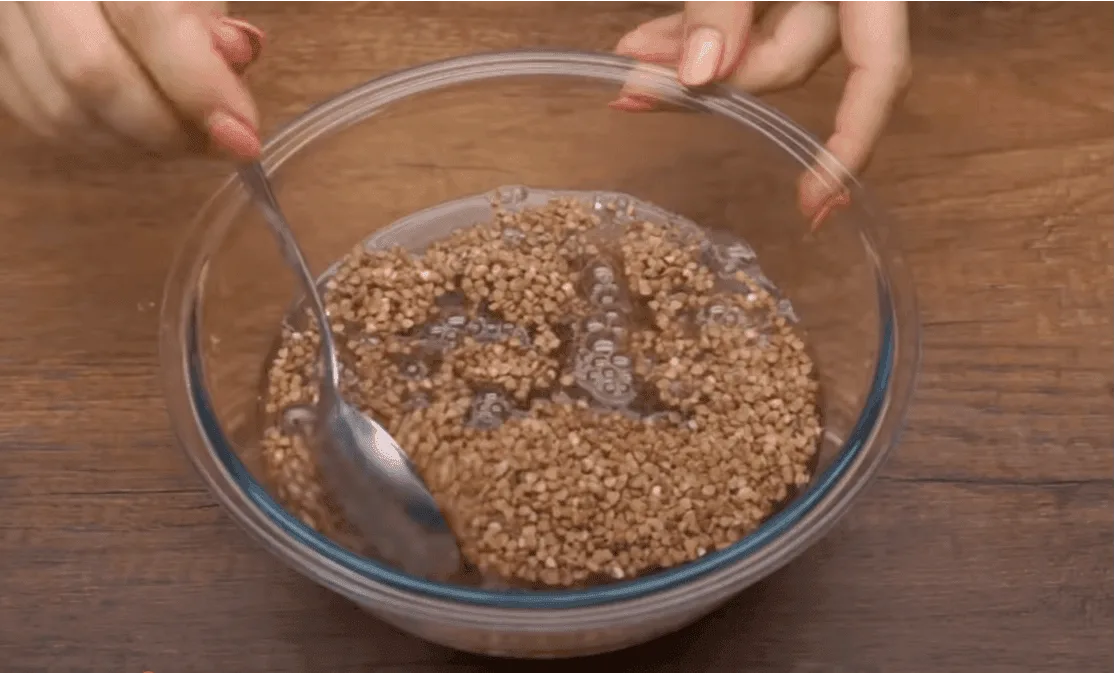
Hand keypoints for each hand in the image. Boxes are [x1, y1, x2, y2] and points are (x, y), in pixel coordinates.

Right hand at [0, 0, 264, 158]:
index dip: (199, 85)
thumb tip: (234, 57)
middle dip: (168, 128)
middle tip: (221, 144)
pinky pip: (40, 118)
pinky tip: (143, 133)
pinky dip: (102, 139)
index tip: (245, 136)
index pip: (145, 16)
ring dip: (139, 143)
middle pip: (91, 74)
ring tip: (189, 136)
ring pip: (61, 109)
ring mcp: (1, 21)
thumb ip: (205, 15)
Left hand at [612, 0, 911, 226]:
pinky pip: (750, 15)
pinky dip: (704, 31)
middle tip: (637, 90)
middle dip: (716, 85)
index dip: (850, 144)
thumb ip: (725, 0)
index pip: (881, 74)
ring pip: (761, 41)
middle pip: (795, 59)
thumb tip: (701, 75)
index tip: (812, 205)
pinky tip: (652, 42)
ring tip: (630, 68)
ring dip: (693, 60)